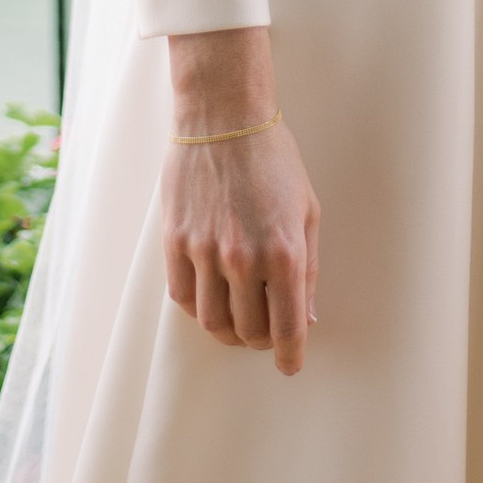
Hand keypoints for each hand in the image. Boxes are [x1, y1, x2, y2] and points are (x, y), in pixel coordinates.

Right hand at [162, 26, 321, 374]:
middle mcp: (244, 258)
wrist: (223, 117)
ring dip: (228, 332)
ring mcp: (205, 251)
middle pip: (248, 331)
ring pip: (212, 322)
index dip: (290, 355)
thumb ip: (307, 269)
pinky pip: (183, 297)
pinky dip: (199, 308)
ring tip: (238, 322)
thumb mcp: (307, 211)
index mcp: (284, 251)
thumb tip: (305, 316)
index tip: (289, 364)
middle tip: (266, 334)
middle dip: (261, 342)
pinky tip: (211, 298)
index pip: (287, 327)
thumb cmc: (273, 160)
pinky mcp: (176, 241)